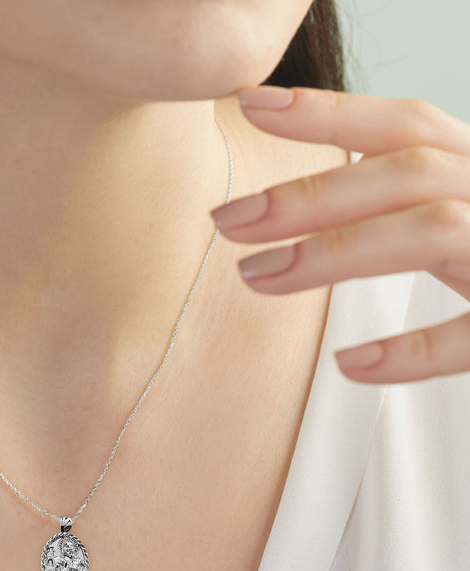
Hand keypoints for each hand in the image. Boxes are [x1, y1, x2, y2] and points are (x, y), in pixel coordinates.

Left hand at [211, 85, 469, 383]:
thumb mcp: (466, 209)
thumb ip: (413, 198)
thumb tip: (311, 203)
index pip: (407, 125)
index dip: (331, 111)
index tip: (251, 105)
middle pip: (406, 173)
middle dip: (310, 193)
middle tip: (227, 220)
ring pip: (429, 231)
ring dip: (333, 253)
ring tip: (255, 277)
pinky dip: (413, 350)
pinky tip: (353, 363)